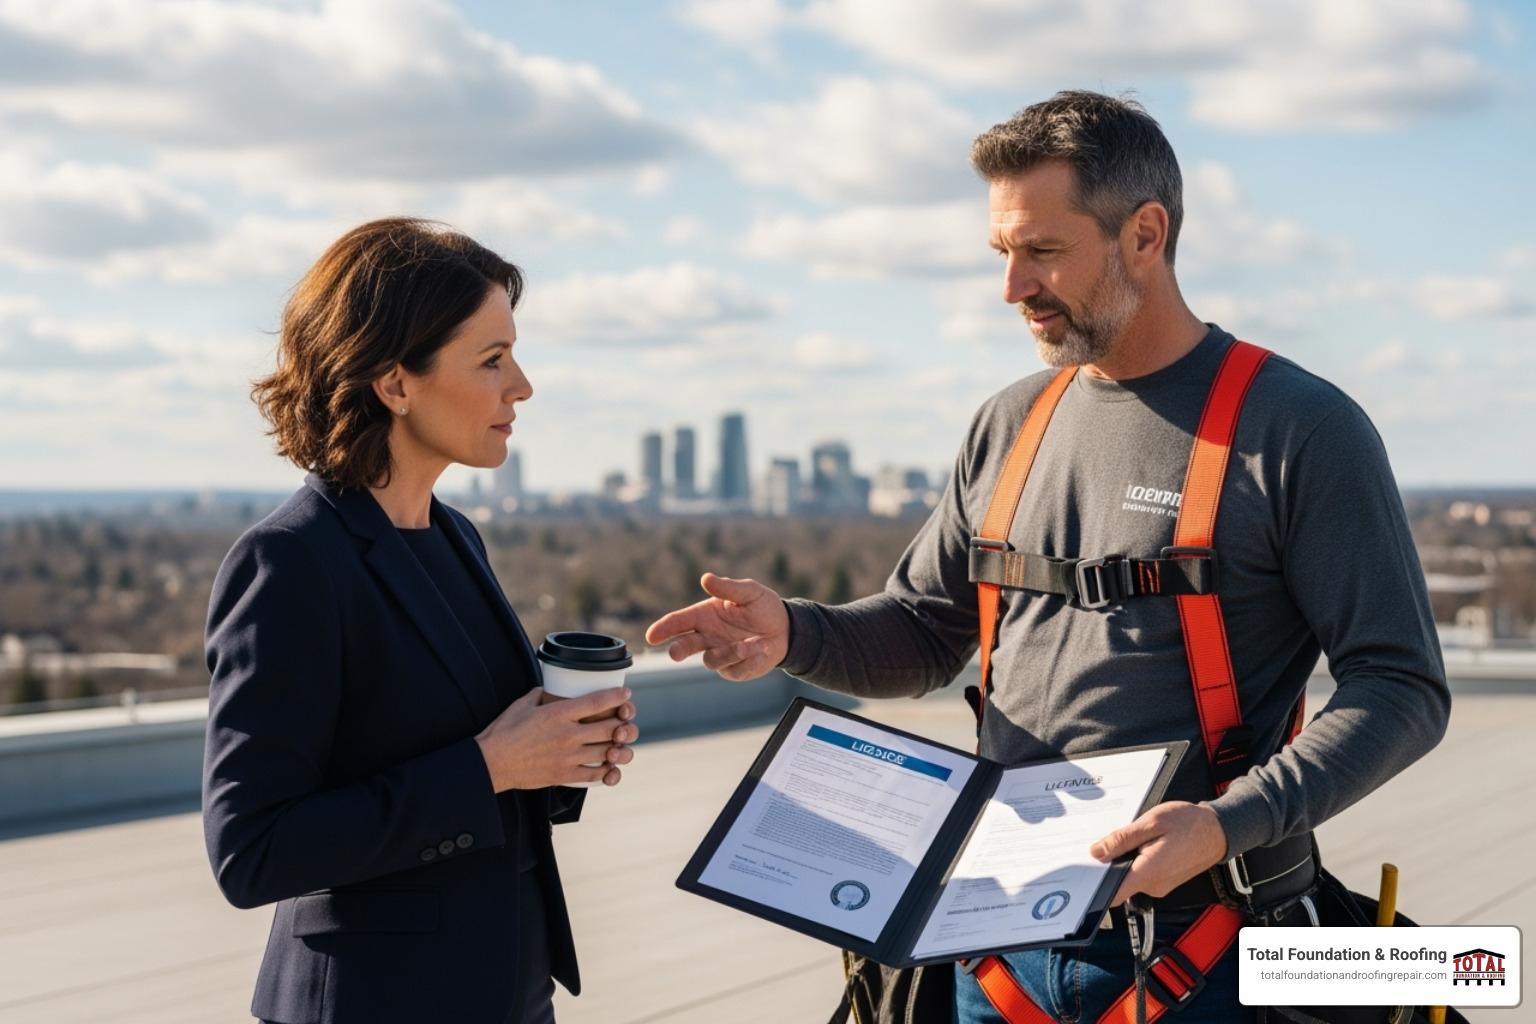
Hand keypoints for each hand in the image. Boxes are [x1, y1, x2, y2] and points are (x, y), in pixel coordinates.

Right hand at [474, 686, 638, 791]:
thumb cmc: (504, 732)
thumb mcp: (523, 704)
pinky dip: (607, 770)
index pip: (598, 701)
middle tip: (626, 720)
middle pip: (611, 727)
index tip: (626, 694)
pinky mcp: (564, 775)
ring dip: (621, 748)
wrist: (491, 763)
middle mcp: (568, 735)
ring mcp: (568, 757)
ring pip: (609, 752)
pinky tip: (609, 765)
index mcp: (559, 713)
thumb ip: (541, 694)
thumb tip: (550, 688)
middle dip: (625, 723)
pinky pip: (596, 774)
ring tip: (620, 744)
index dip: (618, 696)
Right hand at [644, 573, 788, 681]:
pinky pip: (735, 671)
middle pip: (684, 646)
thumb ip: (727, 588)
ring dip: (731, 653)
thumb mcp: (749, 592)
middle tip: (676, 653)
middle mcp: (708, 637)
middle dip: (678, 649)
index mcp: (705, 615)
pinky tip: (763, 650)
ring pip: (712, 660)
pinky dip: (749, 661)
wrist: (786, 629)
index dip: (663, 628)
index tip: (651, 636)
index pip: (678, 622)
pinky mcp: (735, 670)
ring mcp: (720, 654)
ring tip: (755, 643)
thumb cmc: (763, 606)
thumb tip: (705, 578)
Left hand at [1090, 801, 1228, 905]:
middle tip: (1103, 841)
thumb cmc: (1189, 823)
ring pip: (1130, 877)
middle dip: (1108, 864)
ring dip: (1123, 860)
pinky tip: (1139, 843)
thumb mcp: (1151, 822)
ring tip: (1128, 837)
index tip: (1081, 874)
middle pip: (1119, 882)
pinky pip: (1141, 874)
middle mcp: (1154, 885)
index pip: (1113, 893)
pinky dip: (1135, 861)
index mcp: (1149, 872)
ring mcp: (1160, 885)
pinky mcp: (1164, 881)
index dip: (1094, 886)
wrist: (1219, 830)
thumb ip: (1122, 839)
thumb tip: (1096, 852)